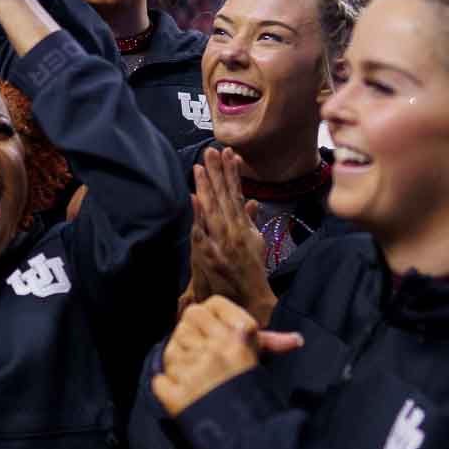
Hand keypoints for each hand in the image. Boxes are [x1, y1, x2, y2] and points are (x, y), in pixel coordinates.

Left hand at [150, 295, 302, 416]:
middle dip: (192, 334)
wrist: (247, 436)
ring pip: (170, 349)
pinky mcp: (176, 395)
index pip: (207, 306)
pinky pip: (160, 379)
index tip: (214, 330)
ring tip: (197, 374)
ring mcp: (194, 373)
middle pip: (186, 321)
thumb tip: (296, 339)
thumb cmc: (252, 390)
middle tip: (203, 351)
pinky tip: (184, 391)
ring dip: (179, 360)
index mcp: (239, 338)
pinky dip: (167, 385)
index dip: (208, 316)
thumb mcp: (260, 362)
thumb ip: (270, 344)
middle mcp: (216, 351)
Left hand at [186, 148, 276, 319]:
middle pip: (224, 196)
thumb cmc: (252, 271)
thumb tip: (251, 201)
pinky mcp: (211, 255)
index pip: (236, 193)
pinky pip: (201, 232)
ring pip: (212, 209)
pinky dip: (197, 214)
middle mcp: (234, 230)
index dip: (232, 172)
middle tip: (212, 150)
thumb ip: (250, 220)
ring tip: (200, 166)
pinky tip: (193, 198)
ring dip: (206, 186)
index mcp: (243, 226)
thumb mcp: (255, 242)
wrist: (251, 298)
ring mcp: (222, 242)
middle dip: (218, 172)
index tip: (228, 153)